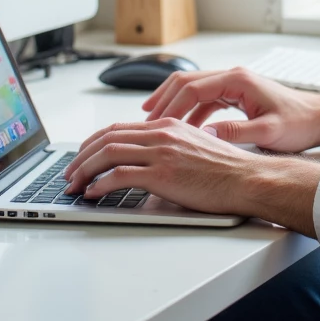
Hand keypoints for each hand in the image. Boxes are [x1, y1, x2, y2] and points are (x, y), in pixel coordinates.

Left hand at [62, 116, 319, 228]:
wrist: (250, 179)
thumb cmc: (228, 171)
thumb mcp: (194, 149)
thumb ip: (169, 150)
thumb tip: (145, 164)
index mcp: (168, 126)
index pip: (118, 128)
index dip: (93, 143)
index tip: (81, 158)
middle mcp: (162, 133)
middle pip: (106, 138)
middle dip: (80, 157)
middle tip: (69, 174)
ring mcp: (161, 152)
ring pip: (107, 154)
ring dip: (84, 171)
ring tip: (74, 185)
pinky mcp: (163, 173)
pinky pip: (119, 175)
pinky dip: (100, 184)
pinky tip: (93, 194)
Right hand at [140, 66, 319, 152]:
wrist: (319, 118)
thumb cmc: (299, 123)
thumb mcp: (268, 132)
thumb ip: (237, 133)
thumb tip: (205, 135)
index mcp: (238, 80)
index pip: (193, 88)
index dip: (170, 105)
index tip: (153, 122)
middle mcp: (233, 77)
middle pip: (187, 82)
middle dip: (163, 99)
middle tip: (143, 121)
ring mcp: (234, 84)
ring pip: (193, 88)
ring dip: (173, 104)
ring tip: (153, 124)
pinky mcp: (236, 95)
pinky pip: (204, 99)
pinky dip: (188, 110)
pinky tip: (178, 127)